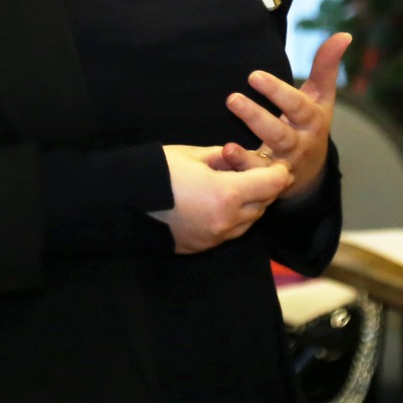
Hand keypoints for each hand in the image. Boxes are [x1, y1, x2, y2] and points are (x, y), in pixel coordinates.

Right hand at [149, 144, 294, 253]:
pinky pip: (228, 233)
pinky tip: (221, 205)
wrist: (122, 202)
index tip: (280, 166)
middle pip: (263, 206)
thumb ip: (222, 158)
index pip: (271, 185)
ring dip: (251, 206)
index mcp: (227, 194)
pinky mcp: (200, 247)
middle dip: (266, 189)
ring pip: (248, 223)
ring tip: (241, 188)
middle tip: (262, 173)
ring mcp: (213, 238)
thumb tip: (236, 158)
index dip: (279, 173)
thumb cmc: (157, 171)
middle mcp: (226, 221)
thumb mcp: (192, 155)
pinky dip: (233, 219)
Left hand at [223, 32, 351, 205]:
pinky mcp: (266, 183)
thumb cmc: (311, 124)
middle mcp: (298, 145)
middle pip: (279, 134)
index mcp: (311, 122)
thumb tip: (344, 34)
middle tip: (232, 99)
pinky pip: (252, 182)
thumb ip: (326, 66)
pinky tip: (223, 159)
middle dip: (256, 118)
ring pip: (265, 164)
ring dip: (245, 157)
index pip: (297, 106)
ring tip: (227, 146)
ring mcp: (282, 166)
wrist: (310, 174)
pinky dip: (238, 173)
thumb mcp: (321, 98)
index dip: (277, 92)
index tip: (254, 76)